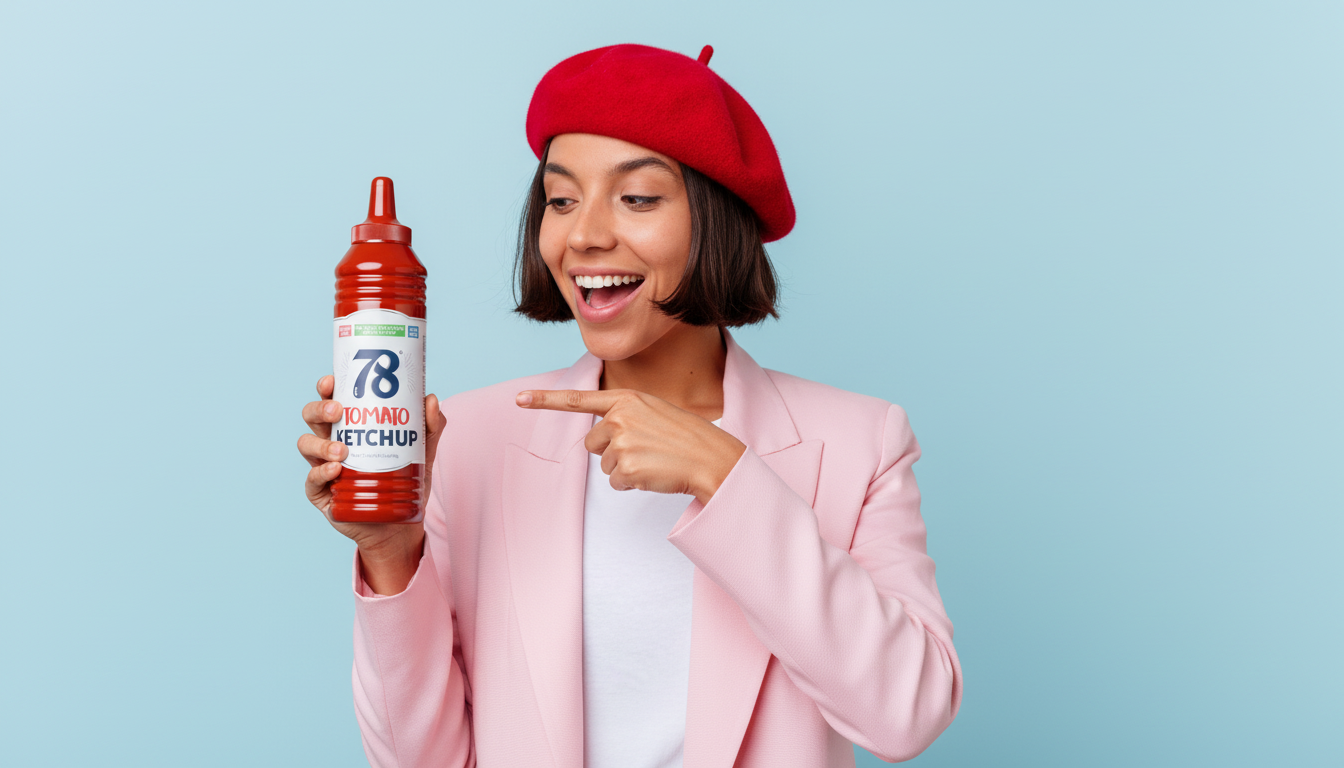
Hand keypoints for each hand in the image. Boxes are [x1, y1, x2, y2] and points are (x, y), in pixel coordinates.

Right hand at [298, 375, 445, 593]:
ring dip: (321, 444)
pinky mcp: (322, 494)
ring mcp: (324, 468)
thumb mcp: (422, 453)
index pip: (332, 400)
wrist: (401, 525)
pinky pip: (311, 480)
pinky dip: (321, 473)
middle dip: (319, 409)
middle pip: (311, 417)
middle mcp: (332, 442)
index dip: (326, 388)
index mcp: (350, 427)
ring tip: (343, 451)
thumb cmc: (406, 483)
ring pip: (306, 445)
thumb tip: (431, 399)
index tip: (332, 381)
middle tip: (338, 412)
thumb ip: (429, 427)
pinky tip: (335, 471)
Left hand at [516, 389, 745, 503]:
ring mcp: (621, 443)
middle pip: (592, 443)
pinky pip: (616, 482)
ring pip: (604, 464)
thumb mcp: (654, 412)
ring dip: (625, 468)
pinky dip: (632, 483)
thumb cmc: (686, 436)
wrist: (711, 457)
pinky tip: (653, 473)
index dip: (545, 400)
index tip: (519, 399)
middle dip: (612, 451)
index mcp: (626, 399)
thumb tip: (597, 440)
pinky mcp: (625, 468)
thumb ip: (624, 416)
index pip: (578, 399)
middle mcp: (619, 417)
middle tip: (645, 450)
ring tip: (654, 460)